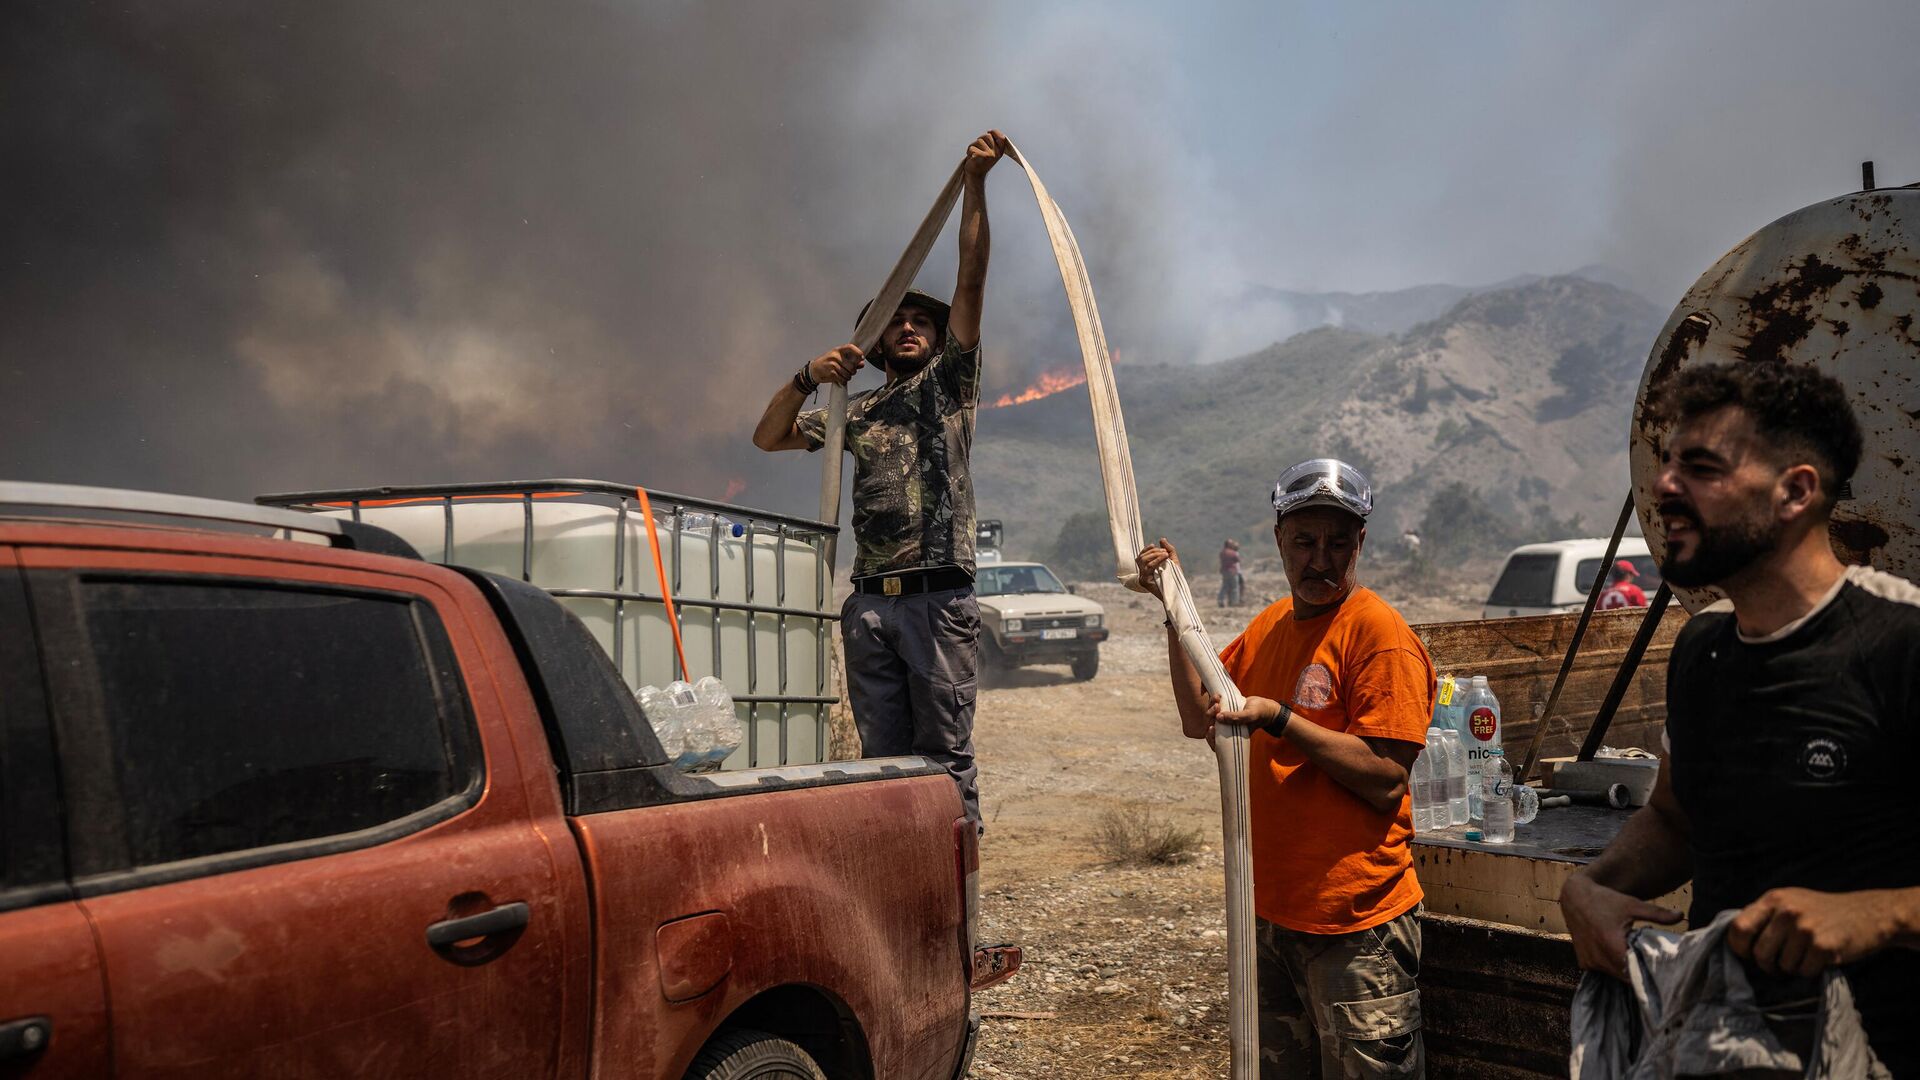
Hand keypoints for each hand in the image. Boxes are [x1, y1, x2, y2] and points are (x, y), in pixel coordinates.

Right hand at [808, 344, 864, 386]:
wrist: (814, 370)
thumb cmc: (827, 363)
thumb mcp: (838, 359)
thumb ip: (851, 361)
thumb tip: (862, 363)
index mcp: (838, 350)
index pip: (850, 347)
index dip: (858, 352)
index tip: (861, 357)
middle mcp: (835, 356)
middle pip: (852, 365)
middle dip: (853, 371)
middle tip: (850, 372)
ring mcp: (833, 364)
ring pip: (848, 374)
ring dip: (848, 377)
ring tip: (843, 376)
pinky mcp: (831, 373)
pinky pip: (843, 379)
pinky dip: (843, 381)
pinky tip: (840, 379)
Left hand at [963, 129, 1010, 177]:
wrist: (975, 176)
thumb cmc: (980, 162)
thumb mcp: (989, 151)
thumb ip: (991, 142)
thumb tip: (990, 131)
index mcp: (1000, 151)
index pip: (1001, 137)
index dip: (994, 132)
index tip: (989, 131)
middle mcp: (996, 153)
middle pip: (986, 136)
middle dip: (980, 140)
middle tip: (979, 150)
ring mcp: (989, 155)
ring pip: (978, 141)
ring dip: (973, 147)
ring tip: (975, 155)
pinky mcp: (980, 156)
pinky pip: (971, 148)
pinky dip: (969, 152)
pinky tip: (972, 159)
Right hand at [1135, 539, 1177, 600]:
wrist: (1178, 593)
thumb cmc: (1176, 579)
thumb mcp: (1173, 561)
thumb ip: (1168, 550)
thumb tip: (1161, 539)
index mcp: (1146, 569)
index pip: (1141, 556)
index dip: (1146, 549)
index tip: (1154, 545)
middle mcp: (1142, 573)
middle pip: (1141, 557)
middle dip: (1154, 552)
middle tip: (1165, 552)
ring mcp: (1142, 577)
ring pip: (1143, 560)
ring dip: (1155, 554)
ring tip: (1166, 554)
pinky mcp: (1144, 581)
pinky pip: (1148, 567)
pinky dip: (1156, 560)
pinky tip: (1165, 557)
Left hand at [1208, 694, 1284, 730]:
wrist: (1265, 706)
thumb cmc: (1259, 713)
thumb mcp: (1250, 715)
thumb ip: (1236, 718)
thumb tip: (1218, 717)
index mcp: (1232, 736)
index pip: (1216, 742)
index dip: (1210, 737)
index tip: (1212, 728)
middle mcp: (1226, 728)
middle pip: (1210, 724)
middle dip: (1210, 715)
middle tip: (1217, 706)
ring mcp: (1225, 719)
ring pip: (1211, 714)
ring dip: (1211, 706)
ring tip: (1218, 698)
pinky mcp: (1225, 709)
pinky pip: (1215, 706)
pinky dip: (1214, 701)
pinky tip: (1218, 695)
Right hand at [1560, 872, 1682, 980]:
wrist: (1575, 898)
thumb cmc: (1606, 900)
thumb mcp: (1632, 904)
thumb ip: (1657, 913)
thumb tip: (1681, 915)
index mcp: (1611, 944)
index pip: (1635, 972)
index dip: (1648, 973)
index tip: (1661, 972)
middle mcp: (1598, 957)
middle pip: (1626, 977)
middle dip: (1639, 973)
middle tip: (1653, 967)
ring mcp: (1589, 962)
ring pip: (1615, 976)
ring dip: (1625, 971)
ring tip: (1637, 960)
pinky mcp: (1584, 963)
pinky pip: (1604, 971)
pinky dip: (1612, 967)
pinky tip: (1619, 957)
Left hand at [1729, 887, 1895, 977]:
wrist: (1870, 914)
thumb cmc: (1824, 911)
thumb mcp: (1791, 902)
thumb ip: (1765, 916)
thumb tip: (1735, 938)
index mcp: (1773, 899)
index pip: (1738, 928)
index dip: (1739, 948)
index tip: (1747, 956)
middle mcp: (1786, 911)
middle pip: (1759, 953)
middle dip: (1768, 965)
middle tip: (1781, 965)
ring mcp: (1805, 928)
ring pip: (1782, 965)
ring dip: (1793, 968)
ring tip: (1806, 956)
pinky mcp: (1823, 946)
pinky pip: (1804, 971)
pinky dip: (1811, 971)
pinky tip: (1821, 959)